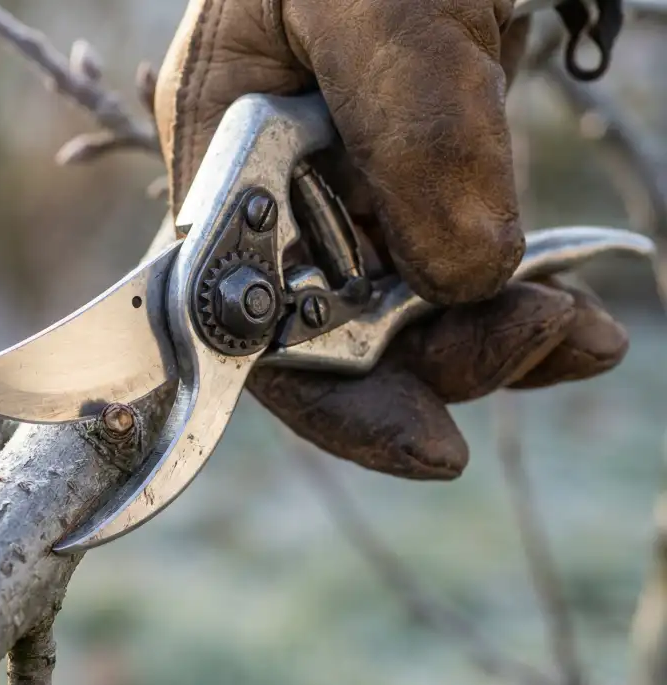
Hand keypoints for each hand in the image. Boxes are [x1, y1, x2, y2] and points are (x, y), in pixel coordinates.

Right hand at [154, 1, 627, 478]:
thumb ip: (411, 126)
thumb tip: (465, 274)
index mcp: (226, 154)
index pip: (253, 318)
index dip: (327, 394)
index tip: (426, 441)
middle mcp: (278, 193)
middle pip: (332, 335)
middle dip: (434, 365)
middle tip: (538, 341)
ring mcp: (347, 194)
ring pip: (402, 317)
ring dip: (490, 343)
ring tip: (576, 333)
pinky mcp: (414, 185)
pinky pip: (453, 274)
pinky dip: (512, 305)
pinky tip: (570, 312)